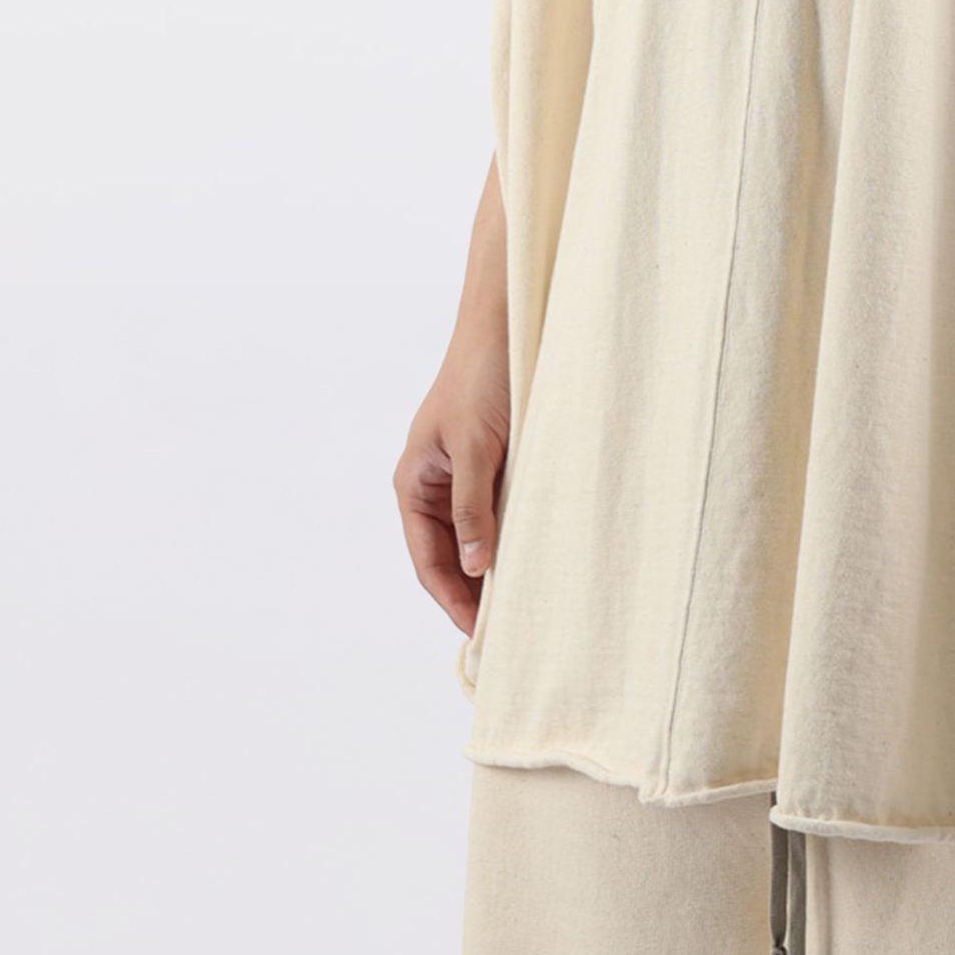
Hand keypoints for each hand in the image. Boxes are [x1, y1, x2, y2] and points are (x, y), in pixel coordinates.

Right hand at [394, 160, 510, 637]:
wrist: (508, 321)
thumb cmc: (485, 377)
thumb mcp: (478, 446)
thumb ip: (475, 506)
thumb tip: (476, 566)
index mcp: (415, 484)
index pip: (428, 561)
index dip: (453, 600)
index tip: (484, 633)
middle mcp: (434, 485)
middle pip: (450, 557)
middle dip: (474, 592)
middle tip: (512, 629)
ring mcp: (463, 476)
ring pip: (476, 538)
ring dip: (496, 567)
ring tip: (527, 604)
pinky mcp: (493, 463)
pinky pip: (497, 513)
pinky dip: (512, 537)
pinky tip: (539, 555)